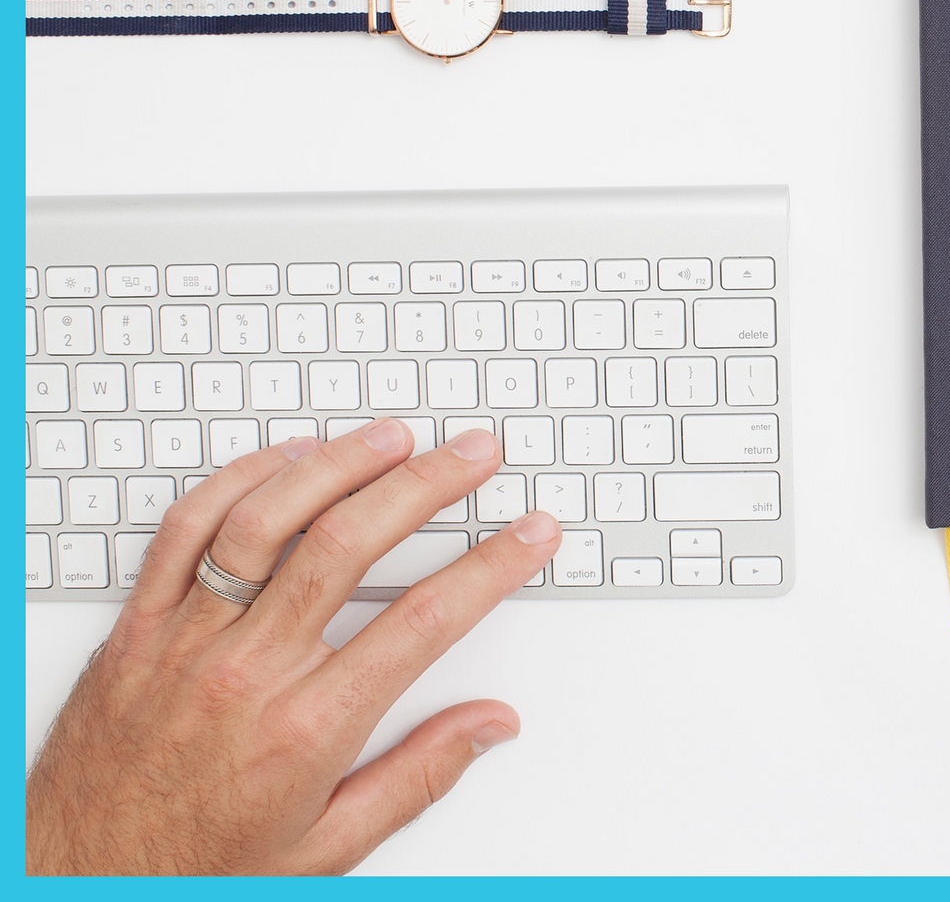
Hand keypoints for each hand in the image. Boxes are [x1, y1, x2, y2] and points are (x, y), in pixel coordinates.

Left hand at [25, 420, 561, 874]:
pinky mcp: (137, 628)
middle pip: (349, 547)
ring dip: (338, 465)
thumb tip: (489, 727)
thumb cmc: (194, 870)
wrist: (74, 883)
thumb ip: (416, 778)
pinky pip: (185, 531)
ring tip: (393, 438)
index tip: (530, 535)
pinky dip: (238, 482)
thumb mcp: (325, 849)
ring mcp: (185, 642)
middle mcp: (245, 674)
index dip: (491, 568)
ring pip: (267, 522)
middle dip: (426, 486)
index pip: (423, 623)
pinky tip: (286, 461)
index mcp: (305, 731)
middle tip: (473, 455)